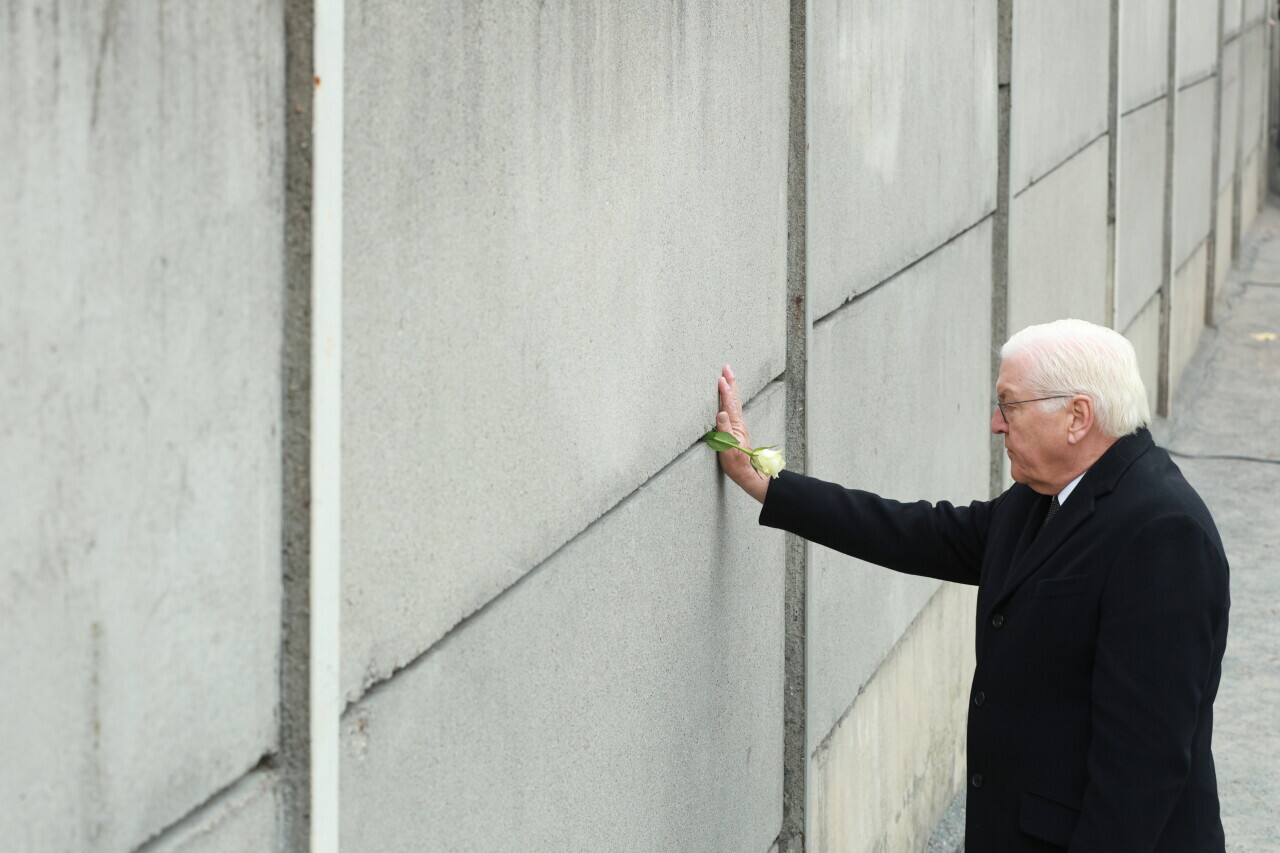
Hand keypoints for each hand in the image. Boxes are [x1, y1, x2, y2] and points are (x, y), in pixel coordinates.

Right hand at [716, 364, 769, 503]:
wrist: (748, 473)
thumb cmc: (736, 463)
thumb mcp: (727, 448)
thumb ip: (724, 430)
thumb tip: (720, 413)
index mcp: (735, 425)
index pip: (729, 404)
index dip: (725, 390)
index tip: (721, 377)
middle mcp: (738, 422)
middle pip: (735, 398)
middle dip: (731, 382)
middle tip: (727, 367)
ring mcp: (739, 425)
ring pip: (735, 402)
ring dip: (732, 388)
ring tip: (728, 377)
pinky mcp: (737, 429)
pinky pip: (734, 408)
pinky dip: (731, 398)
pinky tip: (730, 398)